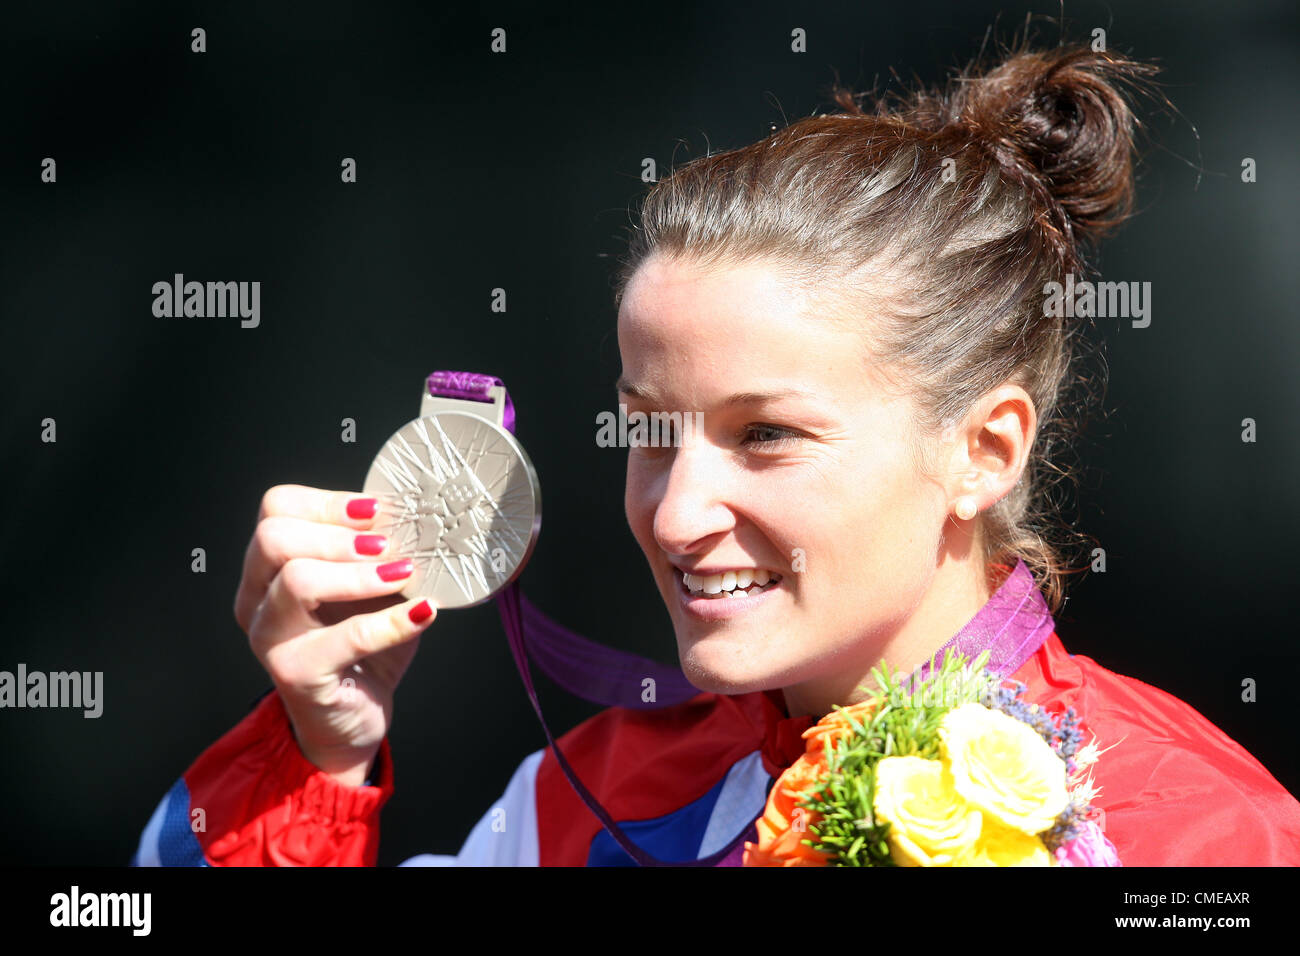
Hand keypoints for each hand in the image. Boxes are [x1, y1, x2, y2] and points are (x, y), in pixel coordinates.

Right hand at [235, 484, 436, 786]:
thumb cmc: (360, 648)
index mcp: (268, 568)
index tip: (377, 510)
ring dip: (360, 573)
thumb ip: (379, 555)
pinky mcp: (296, 674)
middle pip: (274, 537)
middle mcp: (256, 599)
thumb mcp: (370, 589)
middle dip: (338, 534)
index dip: (327, 502)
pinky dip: (392, 621)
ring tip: (403, 573)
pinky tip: (423, 613)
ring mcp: (269, 638)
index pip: (275, 509)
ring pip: (297, 580)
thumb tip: (419, 519)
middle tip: (387, 544)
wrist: (352, 719)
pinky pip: (346, 638)